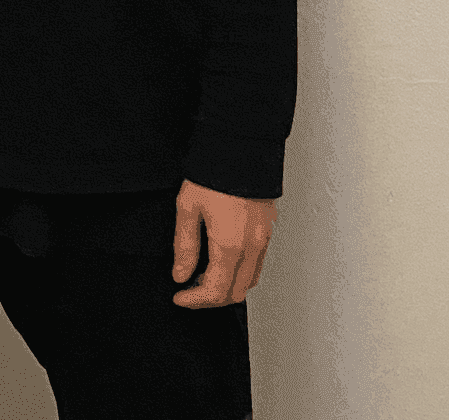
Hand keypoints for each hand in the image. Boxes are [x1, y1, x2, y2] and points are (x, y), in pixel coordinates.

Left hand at [171, 179, 276, 306]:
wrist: (239, 147)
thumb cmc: (213, 172)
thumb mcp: (187, 207)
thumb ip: (185, 246)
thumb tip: (181, 274)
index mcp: (229, 245)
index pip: (214, 291)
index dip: (195, 301)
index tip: (180, 297)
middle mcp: (251, 248)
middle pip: (235, 293)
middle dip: (211, 298)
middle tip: (190, 290)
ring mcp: (263, 240)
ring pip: (249, 282)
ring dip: (228, 287)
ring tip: (204, 275)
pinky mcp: (267, 231)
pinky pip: (257, 266)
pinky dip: (241, 274)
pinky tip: (224, 261)